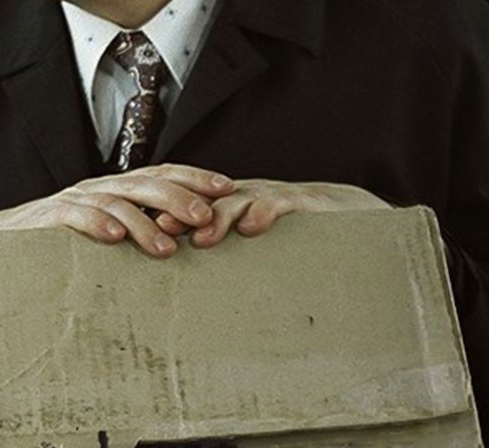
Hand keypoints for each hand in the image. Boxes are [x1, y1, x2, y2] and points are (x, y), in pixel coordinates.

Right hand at [0, 164, 234, 257]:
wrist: (2, 243)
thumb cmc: (63, 243)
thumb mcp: (109, 233)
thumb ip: (142, 230)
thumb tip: (194, 242)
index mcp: (118, 188)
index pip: (162, 173)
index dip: (195, 177)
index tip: (228, 187)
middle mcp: (99, 187)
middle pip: (144, 183)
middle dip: (178, 198)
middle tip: (204, 217)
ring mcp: (73, 199)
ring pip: (115, 202)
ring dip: (143, 223)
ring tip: (167, 248)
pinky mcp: (47, 216)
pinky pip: (74, 215)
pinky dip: (96, 224)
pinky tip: (114, 238)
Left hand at [155, 179, 390, 248]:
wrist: (346, 210)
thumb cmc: (293, 235)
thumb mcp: (254, 246)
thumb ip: (226, 257)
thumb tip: (184, 293)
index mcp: (227, 206)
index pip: (190, 207)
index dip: (166, 217)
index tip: (142, 233)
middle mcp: (243, 196)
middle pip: (205, 200)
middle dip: (181, 214)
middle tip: (160, 232)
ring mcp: (268, 195)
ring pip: (236, 199)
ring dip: (218, 217)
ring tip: (202, 238)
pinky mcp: (299, 200)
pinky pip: (278, 201)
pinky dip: (263, 211)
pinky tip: (252, 227)